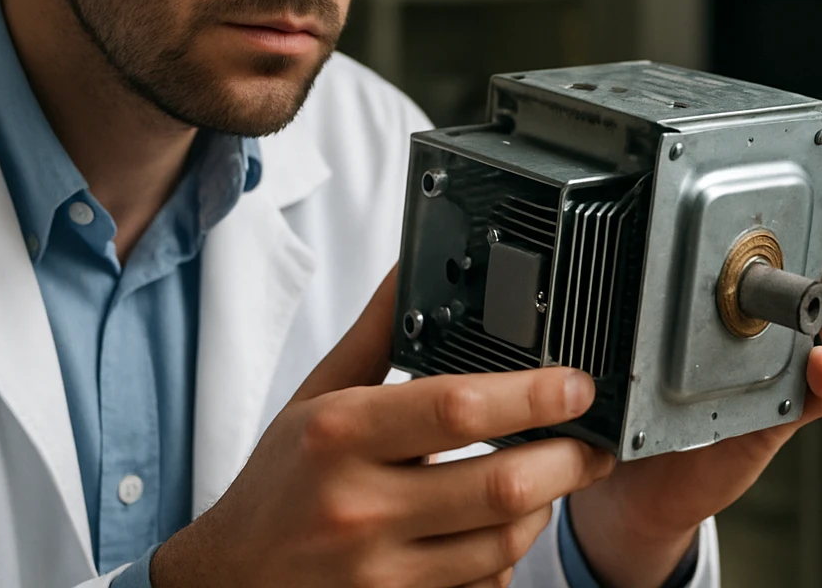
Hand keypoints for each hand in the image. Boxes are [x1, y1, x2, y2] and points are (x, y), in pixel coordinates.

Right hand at [150, 269, 615, 587]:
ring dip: (544, 508)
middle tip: (595, 442)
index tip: (575, 384)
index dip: (534, 395)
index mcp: (340, 435)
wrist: (226, 584)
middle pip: (502, 485)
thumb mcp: (314, 399)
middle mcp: (360, 506)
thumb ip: (375, 334)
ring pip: (504, 544)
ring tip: (551, 479)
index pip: (459, 409)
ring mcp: (380, 574)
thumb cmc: (276, 487)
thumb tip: (411, 266)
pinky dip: (507, 560)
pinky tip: (502, 531)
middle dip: (570, 460)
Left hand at [567, 198, 821, 587]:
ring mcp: (774, 374)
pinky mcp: (777, 418)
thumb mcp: (638, 346)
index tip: (819, 197)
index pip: (772, 255)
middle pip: (810, 285)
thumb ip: (644, 307)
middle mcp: (760, 333)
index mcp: (729, 304)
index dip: (800, 223)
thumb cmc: (637, 402)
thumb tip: (627, 247)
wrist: (636, 480)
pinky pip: (813, 398)